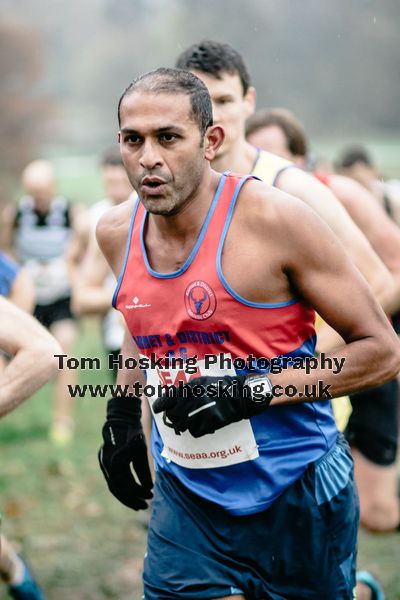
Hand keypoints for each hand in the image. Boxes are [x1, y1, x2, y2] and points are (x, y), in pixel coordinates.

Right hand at [98, 397, 152, 509]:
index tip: (150, 495)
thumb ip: (144, 471)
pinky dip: (121, 488)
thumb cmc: (134, 434)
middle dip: (131, 500)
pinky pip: (111, 480)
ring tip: (138, 503)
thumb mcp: (141, 452)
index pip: (128, 485)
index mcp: (117, 462)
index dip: (139, 493)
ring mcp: (103, 465)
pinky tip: (131, 492)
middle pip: (118, 490)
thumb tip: (148, 488)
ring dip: (125, 497)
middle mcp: (107, 466)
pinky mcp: (103, 463)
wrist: (119, 420)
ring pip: (113, 487)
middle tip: (144, 506)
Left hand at [152, 374, 272, 437]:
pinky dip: (197, 430)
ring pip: (182, 425)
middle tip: (179, 417)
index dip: (160, 406)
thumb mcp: (201, 381)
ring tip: (193, 420)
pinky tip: (204, 424)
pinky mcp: (207, 424)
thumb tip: (171, 398)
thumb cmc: (220, 386)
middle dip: (174, 417)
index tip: (158, 409)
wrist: (239, 396)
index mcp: (188, 389)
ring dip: (185, 424)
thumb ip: (185, 389)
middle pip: (172, 416)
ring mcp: (198, 414)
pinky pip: (194, 432)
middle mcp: (190, 402)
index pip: (167, 400)